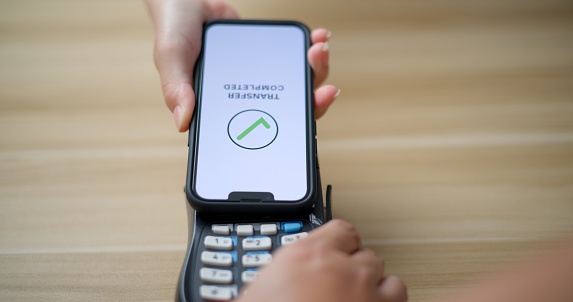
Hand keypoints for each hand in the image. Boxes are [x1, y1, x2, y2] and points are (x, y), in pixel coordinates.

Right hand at [146, 0, 338, 131]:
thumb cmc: (175, 30)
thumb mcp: (171, 57)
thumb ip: (176, 88)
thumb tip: (183, 122)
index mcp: (225, 109)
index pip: (260, 130)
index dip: (288, 131)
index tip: (307, 116)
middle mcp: (248, 96)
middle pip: (288, 109)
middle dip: (312, 100)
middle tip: (325, 88)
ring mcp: (261, 76)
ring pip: (296, 83)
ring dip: (316, 71)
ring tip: (319, 51)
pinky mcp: (269, 56)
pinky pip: (294, 57)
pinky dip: (309, 49)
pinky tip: (318, 38)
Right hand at [236, 220, 407, 301]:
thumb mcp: (252, 299)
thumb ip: (254, 290)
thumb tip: (220, 301)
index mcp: (305, 255)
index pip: (339, 230)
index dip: (339, 242)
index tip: (333, 251)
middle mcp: (340, 266)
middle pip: (360, 251)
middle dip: (353, 264)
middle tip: (338, 282)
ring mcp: (365, 288)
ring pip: (381, 269)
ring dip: (373, 279)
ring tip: (359, 294)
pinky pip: (397, 292)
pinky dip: (388, 297)